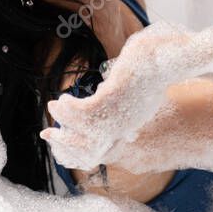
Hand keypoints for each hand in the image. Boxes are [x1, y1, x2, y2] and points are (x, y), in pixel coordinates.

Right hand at [39, 23, 192, 168]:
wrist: (166, 61)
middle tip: (46, 134)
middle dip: (65, 143)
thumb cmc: (154, 76)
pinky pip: (87, 111)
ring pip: (84, 130)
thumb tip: (117, 114)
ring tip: (51, 108)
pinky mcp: (114, 99)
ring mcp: (118, 114)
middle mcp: (122, 126)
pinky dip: (70, 108)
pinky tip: (61, 99)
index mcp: (126, 127)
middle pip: (89, 148)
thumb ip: (126, 111)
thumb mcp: (139, 101)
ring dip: (64, 121)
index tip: (60, 143)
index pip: (98, 149)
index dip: (77, 149)